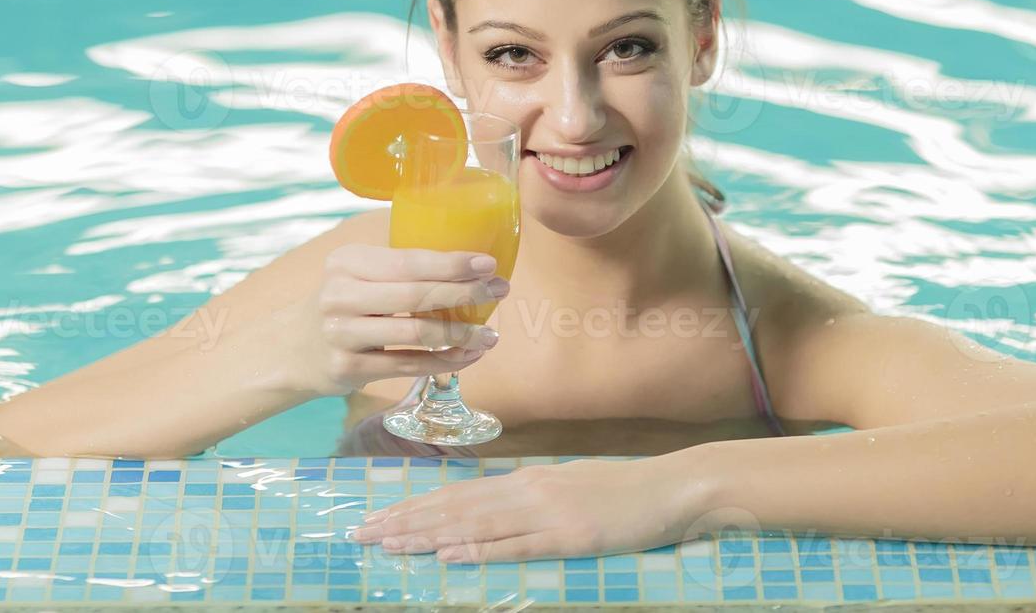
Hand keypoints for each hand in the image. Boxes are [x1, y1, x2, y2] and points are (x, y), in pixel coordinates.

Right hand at [291, 243, 509, 397]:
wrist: (290, 350)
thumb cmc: (340, 304)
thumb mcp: (355, 275)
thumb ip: (398, 270)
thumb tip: (468, 266)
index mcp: (348, 262)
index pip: (408, 261)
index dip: (452, 263)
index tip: (489, 264)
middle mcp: (340, 295)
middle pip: (415, 295)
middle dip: (465, 293)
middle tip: (500, 291)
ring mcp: (342, 334)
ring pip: (416, 334)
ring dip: (461, 335)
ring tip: (491, 334)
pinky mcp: (348, 369)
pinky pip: (408, 365)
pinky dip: (444, 361)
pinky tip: (468, 356)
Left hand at [349, 457, 707, 562]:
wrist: (672, 487)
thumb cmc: (623, 492)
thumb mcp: (569, 489)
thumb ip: (530, 501)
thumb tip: (492, 512)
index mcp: (526, 481)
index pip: (457, 495)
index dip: (415, 507)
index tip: (379, 517)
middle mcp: (527, 492)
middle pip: (454, 507)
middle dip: (405, 521)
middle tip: (363, 533)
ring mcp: (547, 513)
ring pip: (475, 524)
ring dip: (429, 535)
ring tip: (391, 545)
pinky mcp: (569, 537)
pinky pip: (517, 545)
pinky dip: (480, 550)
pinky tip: (451, 555)